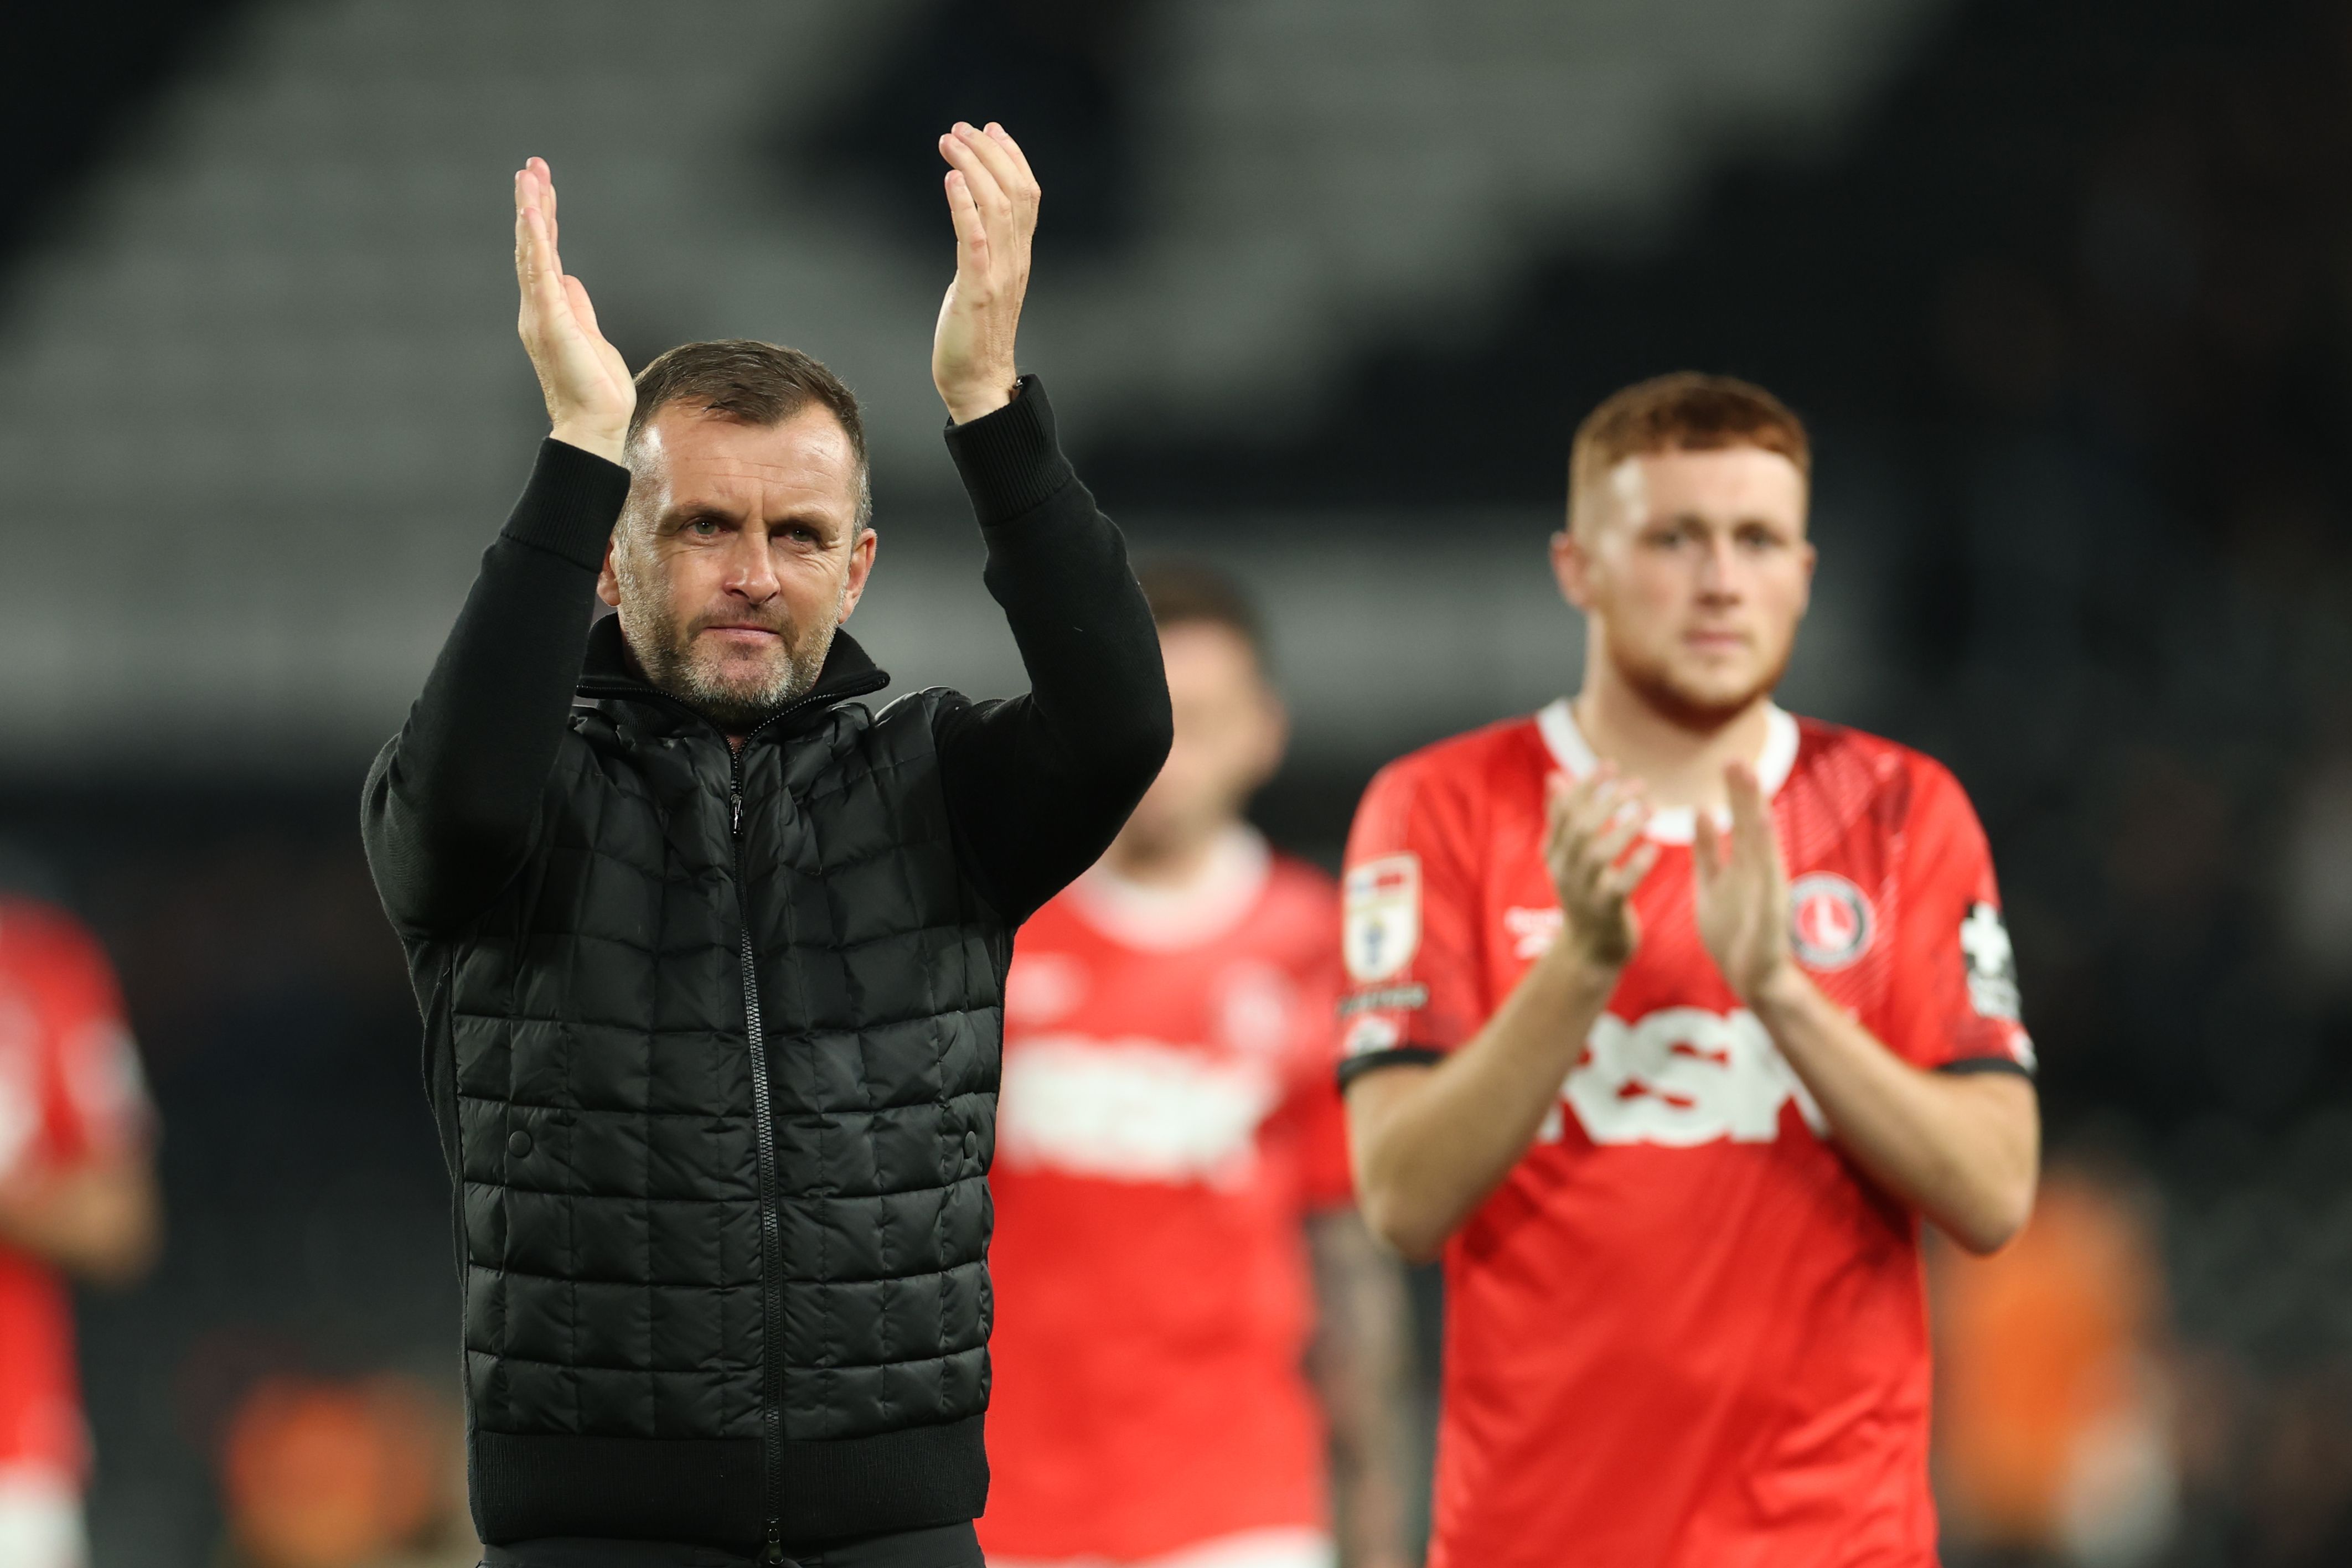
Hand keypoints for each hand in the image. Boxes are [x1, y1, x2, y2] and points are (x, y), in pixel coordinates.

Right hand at [514, 157, 633, 463]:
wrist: (595, 425)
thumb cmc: (595, 390)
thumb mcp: (592, 336)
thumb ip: (578, 307)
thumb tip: (570, 279)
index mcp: (550, 310)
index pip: (544, 255)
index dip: (543, 219)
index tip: (541, 185)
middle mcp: (539, 308)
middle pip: (534, 246)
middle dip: (533, 204)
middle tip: (531, 166)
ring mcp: (542, 314)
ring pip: (532, 253)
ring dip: (530, 213)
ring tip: (527, 177)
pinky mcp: (551, 320)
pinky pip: (539, 273)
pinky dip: (534, 241)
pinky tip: (531, 214)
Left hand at [932, 122, 1038, 423]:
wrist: (977, 382)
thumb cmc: (973, 334)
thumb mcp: (982, 279)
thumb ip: (983, 246)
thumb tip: (969, 210)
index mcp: (1018, 255)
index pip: (1027, 194)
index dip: (1011, 156)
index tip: (990, 128)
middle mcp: (1015, 260)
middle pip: (1015, 191)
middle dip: (988, 152)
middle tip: (959, 129)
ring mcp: (999, 276)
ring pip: (998, 207)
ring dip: (973, 168)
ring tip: (950, 142)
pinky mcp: (977, 292)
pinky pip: (975, 240)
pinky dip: (964, 205)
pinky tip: (950, 179)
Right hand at [1544, 765, 1658, 968]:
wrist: (1590, 949)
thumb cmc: (1586, 893)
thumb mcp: (1569, 856)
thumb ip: (1563, 818)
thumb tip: (1556, 777)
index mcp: (1554, 852)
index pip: (1565, 811)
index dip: (1586, 786)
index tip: (1611, 765)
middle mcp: (1563, 870)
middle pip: (1580, 827)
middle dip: (1609, 801)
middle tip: (1639, 784)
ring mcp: (1582, 892)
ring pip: (1598, 853)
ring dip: (1625, 827)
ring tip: (1650, 809)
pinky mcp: (1605, 911)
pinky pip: (1619, 885)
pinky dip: (1636, 865)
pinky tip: (1654, 848)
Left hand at [1693, 761, 1794, 999]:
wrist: (1752, 977)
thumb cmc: (1733, 931)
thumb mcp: (1712, 882)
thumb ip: (1707, 849)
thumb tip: (1701, 810)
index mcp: (1744, 863)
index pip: (1740, 821)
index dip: (1735, 793)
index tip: (1728, 760)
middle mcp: (1759, 871)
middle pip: (1752, 825)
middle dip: (1745, 793)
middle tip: (1737, 758)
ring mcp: (1768, 889)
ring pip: (1761, 845)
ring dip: (1756, 813)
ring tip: (1749, 780)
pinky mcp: (1771, 911)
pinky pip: (1767, 878)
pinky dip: (1765, 853)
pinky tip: (1762, 826)